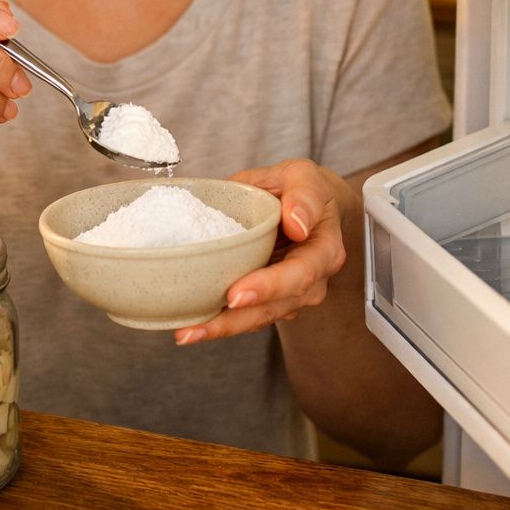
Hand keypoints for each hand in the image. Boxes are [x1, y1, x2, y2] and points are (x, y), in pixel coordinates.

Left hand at [173, 159, 349, 344]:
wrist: (305, 203)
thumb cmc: (300, 188)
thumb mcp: (304, 176)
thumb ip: (305, 195)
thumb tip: (296, 222)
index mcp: (323, 250)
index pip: (299, 274)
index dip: (268, 287)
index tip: (237, 294)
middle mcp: (311, 280)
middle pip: (275, 307)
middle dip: (235, 320)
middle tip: (198, 327)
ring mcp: (290, 295)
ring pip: (258, 318)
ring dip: (221, 328)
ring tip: (185, 333)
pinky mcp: (269, 299)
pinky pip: (247, 316)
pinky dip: (219, 323)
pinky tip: (190, 326)